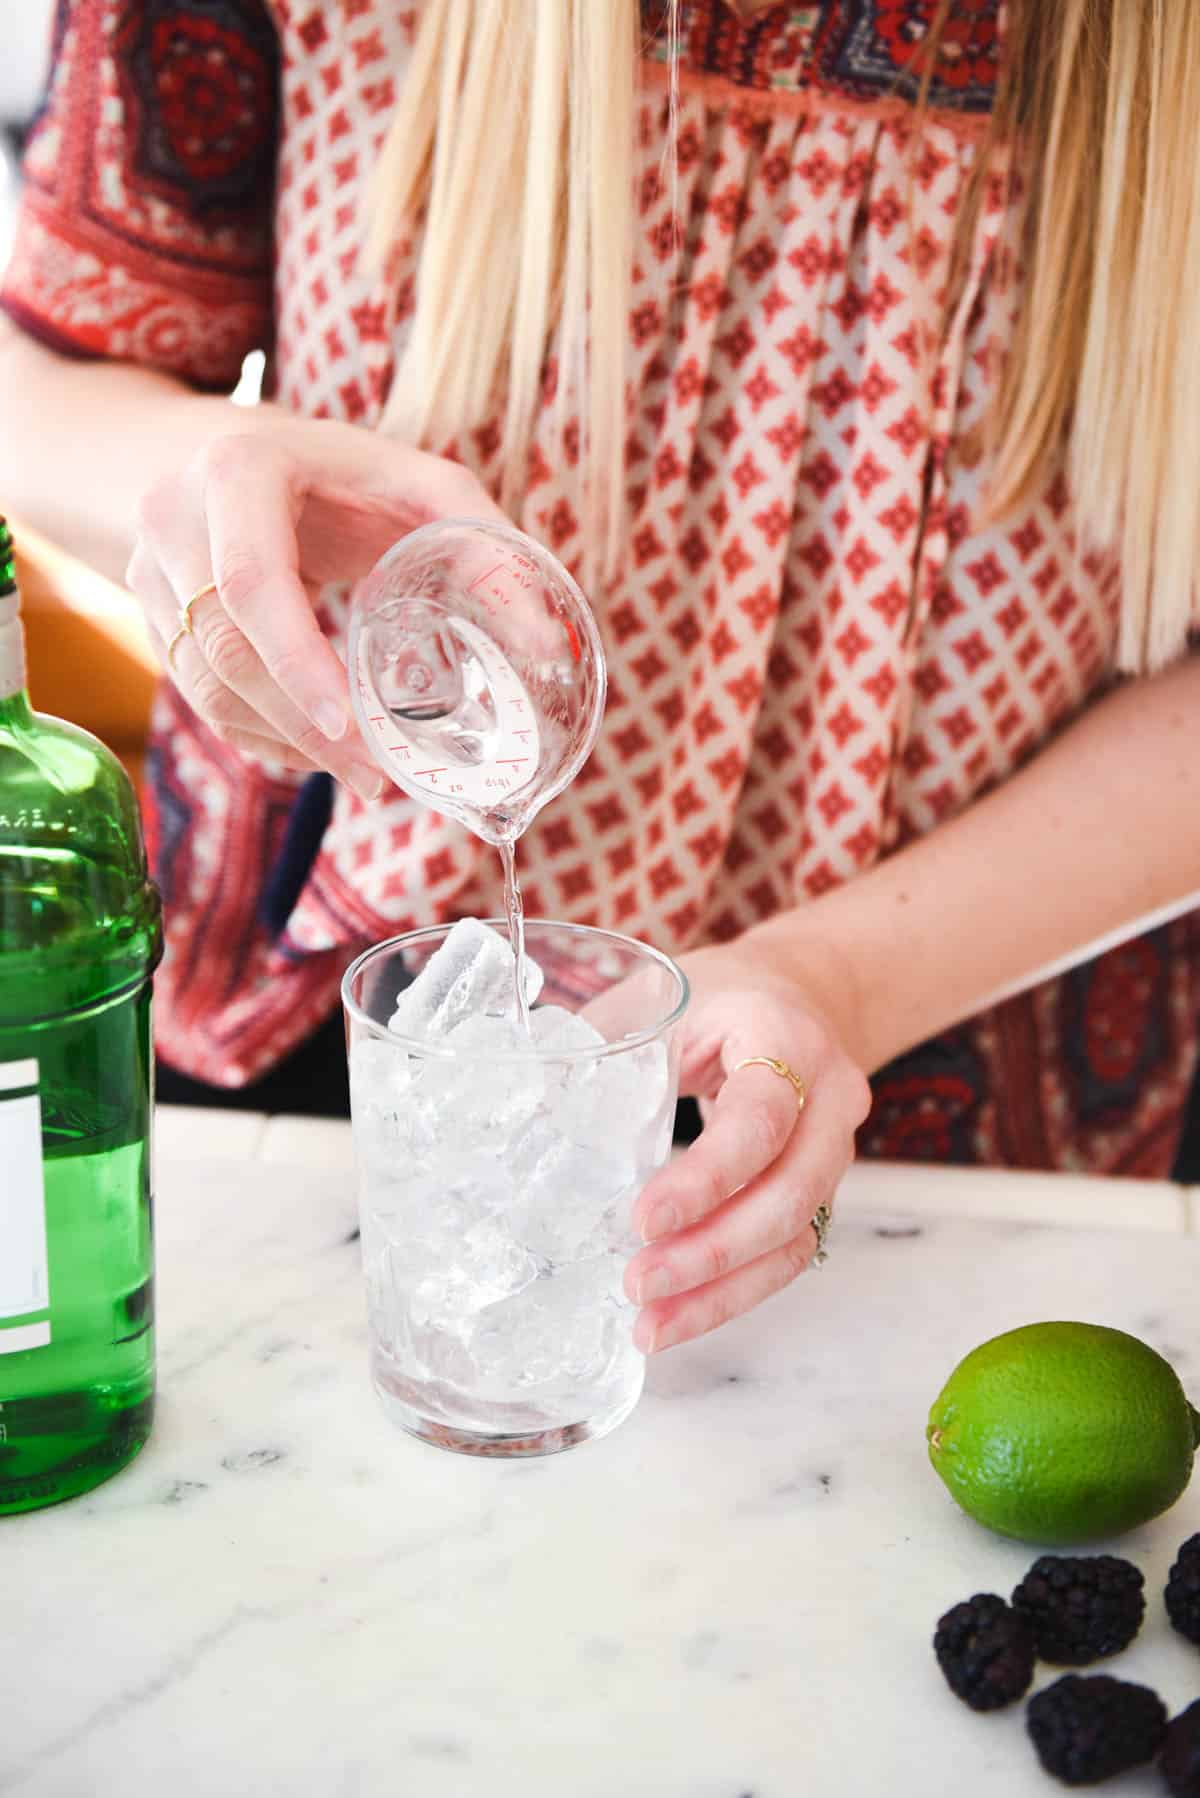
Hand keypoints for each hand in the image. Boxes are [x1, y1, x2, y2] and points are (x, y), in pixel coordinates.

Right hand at [125, 411, 505, 794]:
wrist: (246, 453)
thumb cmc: (350, 473)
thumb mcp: (424, 487)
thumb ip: (489, 550)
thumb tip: (550, 647)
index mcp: (241, 469)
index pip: (251, 581)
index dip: (295, 661)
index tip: (348, 726)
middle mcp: (175, 514)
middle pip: (225, 647)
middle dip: (300, 726)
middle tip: (374, 776)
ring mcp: (150, 565)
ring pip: (202, 684)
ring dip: (281, 743)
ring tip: (359, 775)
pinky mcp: (150, 609)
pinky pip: (195, 693)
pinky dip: (257, 734)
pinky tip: (314, 754)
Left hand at [624, 934, 871, 1352]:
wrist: (797, 995)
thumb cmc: (718, 996)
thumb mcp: (661, 996)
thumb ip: (602, 1045)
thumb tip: (513, 1103)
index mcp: (785, 1037)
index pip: (761, 1117)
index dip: (708, 1176)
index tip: (643, 1218)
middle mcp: (828, 1098)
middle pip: (790, 1193)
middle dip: (712, 1252)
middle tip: (637, 1284)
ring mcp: (833, 1149)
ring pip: (795, 1236)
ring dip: (723, 1290)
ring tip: (651, 1325)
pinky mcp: (819, 1189)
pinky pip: (789, 1253)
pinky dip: (736, 1292)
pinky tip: (681, 1316)